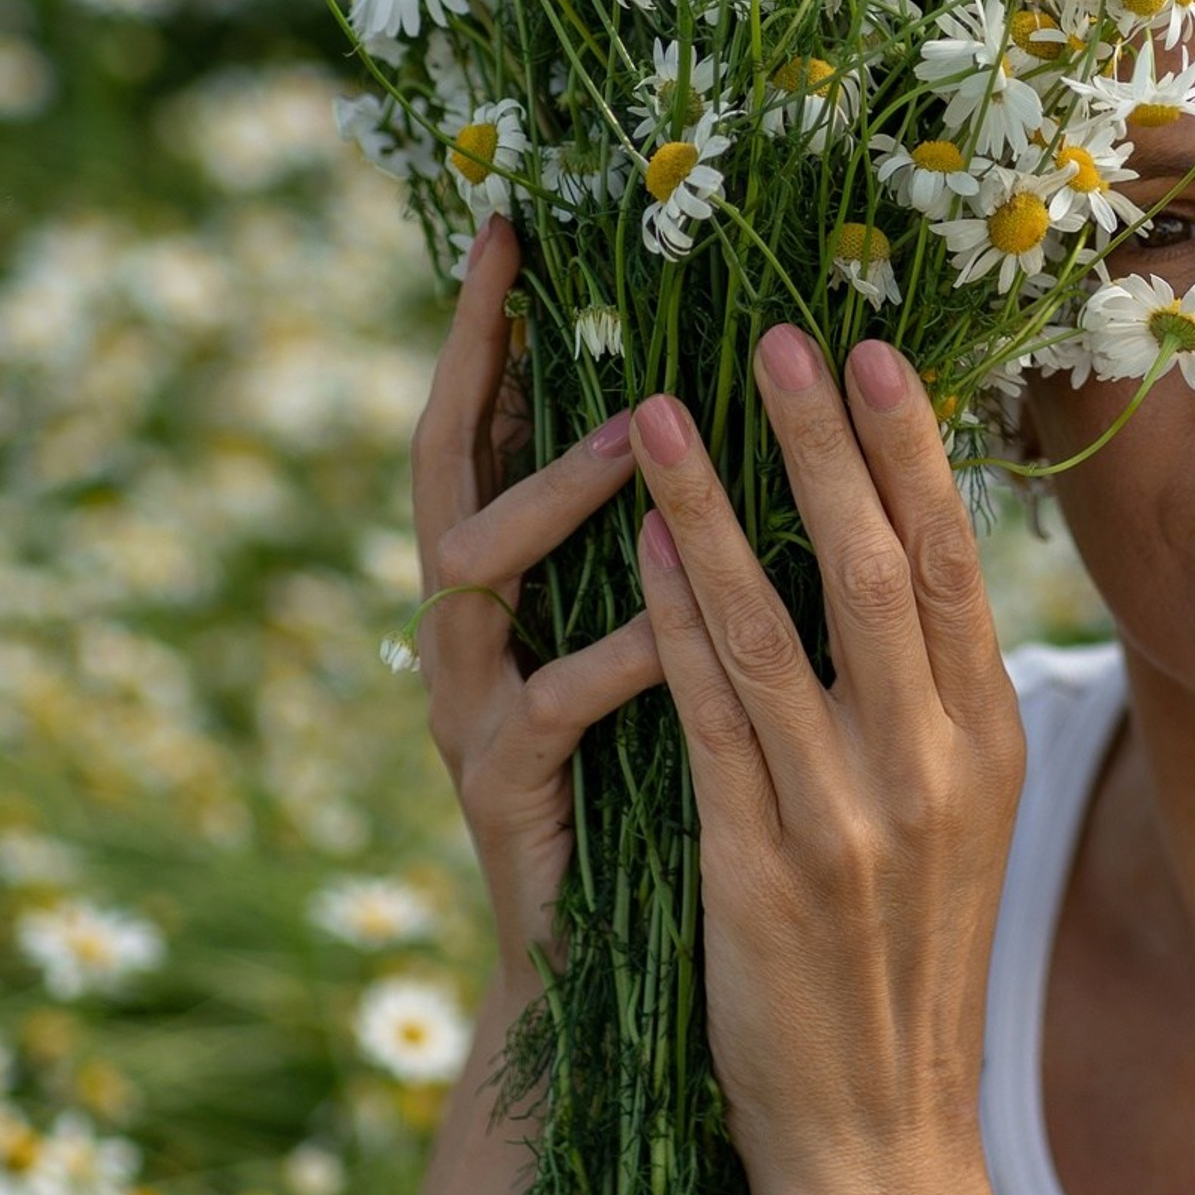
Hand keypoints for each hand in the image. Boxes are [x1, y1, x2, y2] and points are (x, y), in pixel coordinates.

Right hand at [409, 214, 665, 983]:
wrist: (635, 968)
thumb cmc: (672, 778)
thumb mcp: (673, 638)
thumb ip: (681, 535)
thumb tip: (752, 406)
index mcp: (513, 580)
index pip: (485, 424)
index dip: (490, 330)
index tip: (516, 227)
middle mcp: (468, 626)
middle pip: (442, 468)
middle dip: (480, 370)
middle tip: (538, 286)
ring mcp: (471, 705)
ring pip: (480, 569)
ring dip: (560, 492)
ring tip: (650, 434)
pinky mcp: (501, 791)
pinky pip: (552, 702)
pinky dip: (620, 654)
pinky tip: (684, 626)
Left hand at [627, 323, 1026, 1194]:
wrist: (881, 1142)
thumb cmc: (905, 969)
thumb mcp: (955, 824)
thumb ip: (930, 706)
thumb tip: (894, 572)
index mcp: (988, 743)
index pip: (950, 567)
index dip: (911, 454)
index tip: (873, 354)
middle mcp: (934, 767)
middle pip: (876, 569)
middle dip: (827, 444)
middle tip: (784, 334)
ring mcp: (851, 820)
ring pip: (776, 627)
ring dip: (716, 508)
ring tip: (667, 410)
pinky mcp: (763, 872)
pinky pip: (710, 722)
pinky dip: (672, 626)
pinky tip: (636, 552)